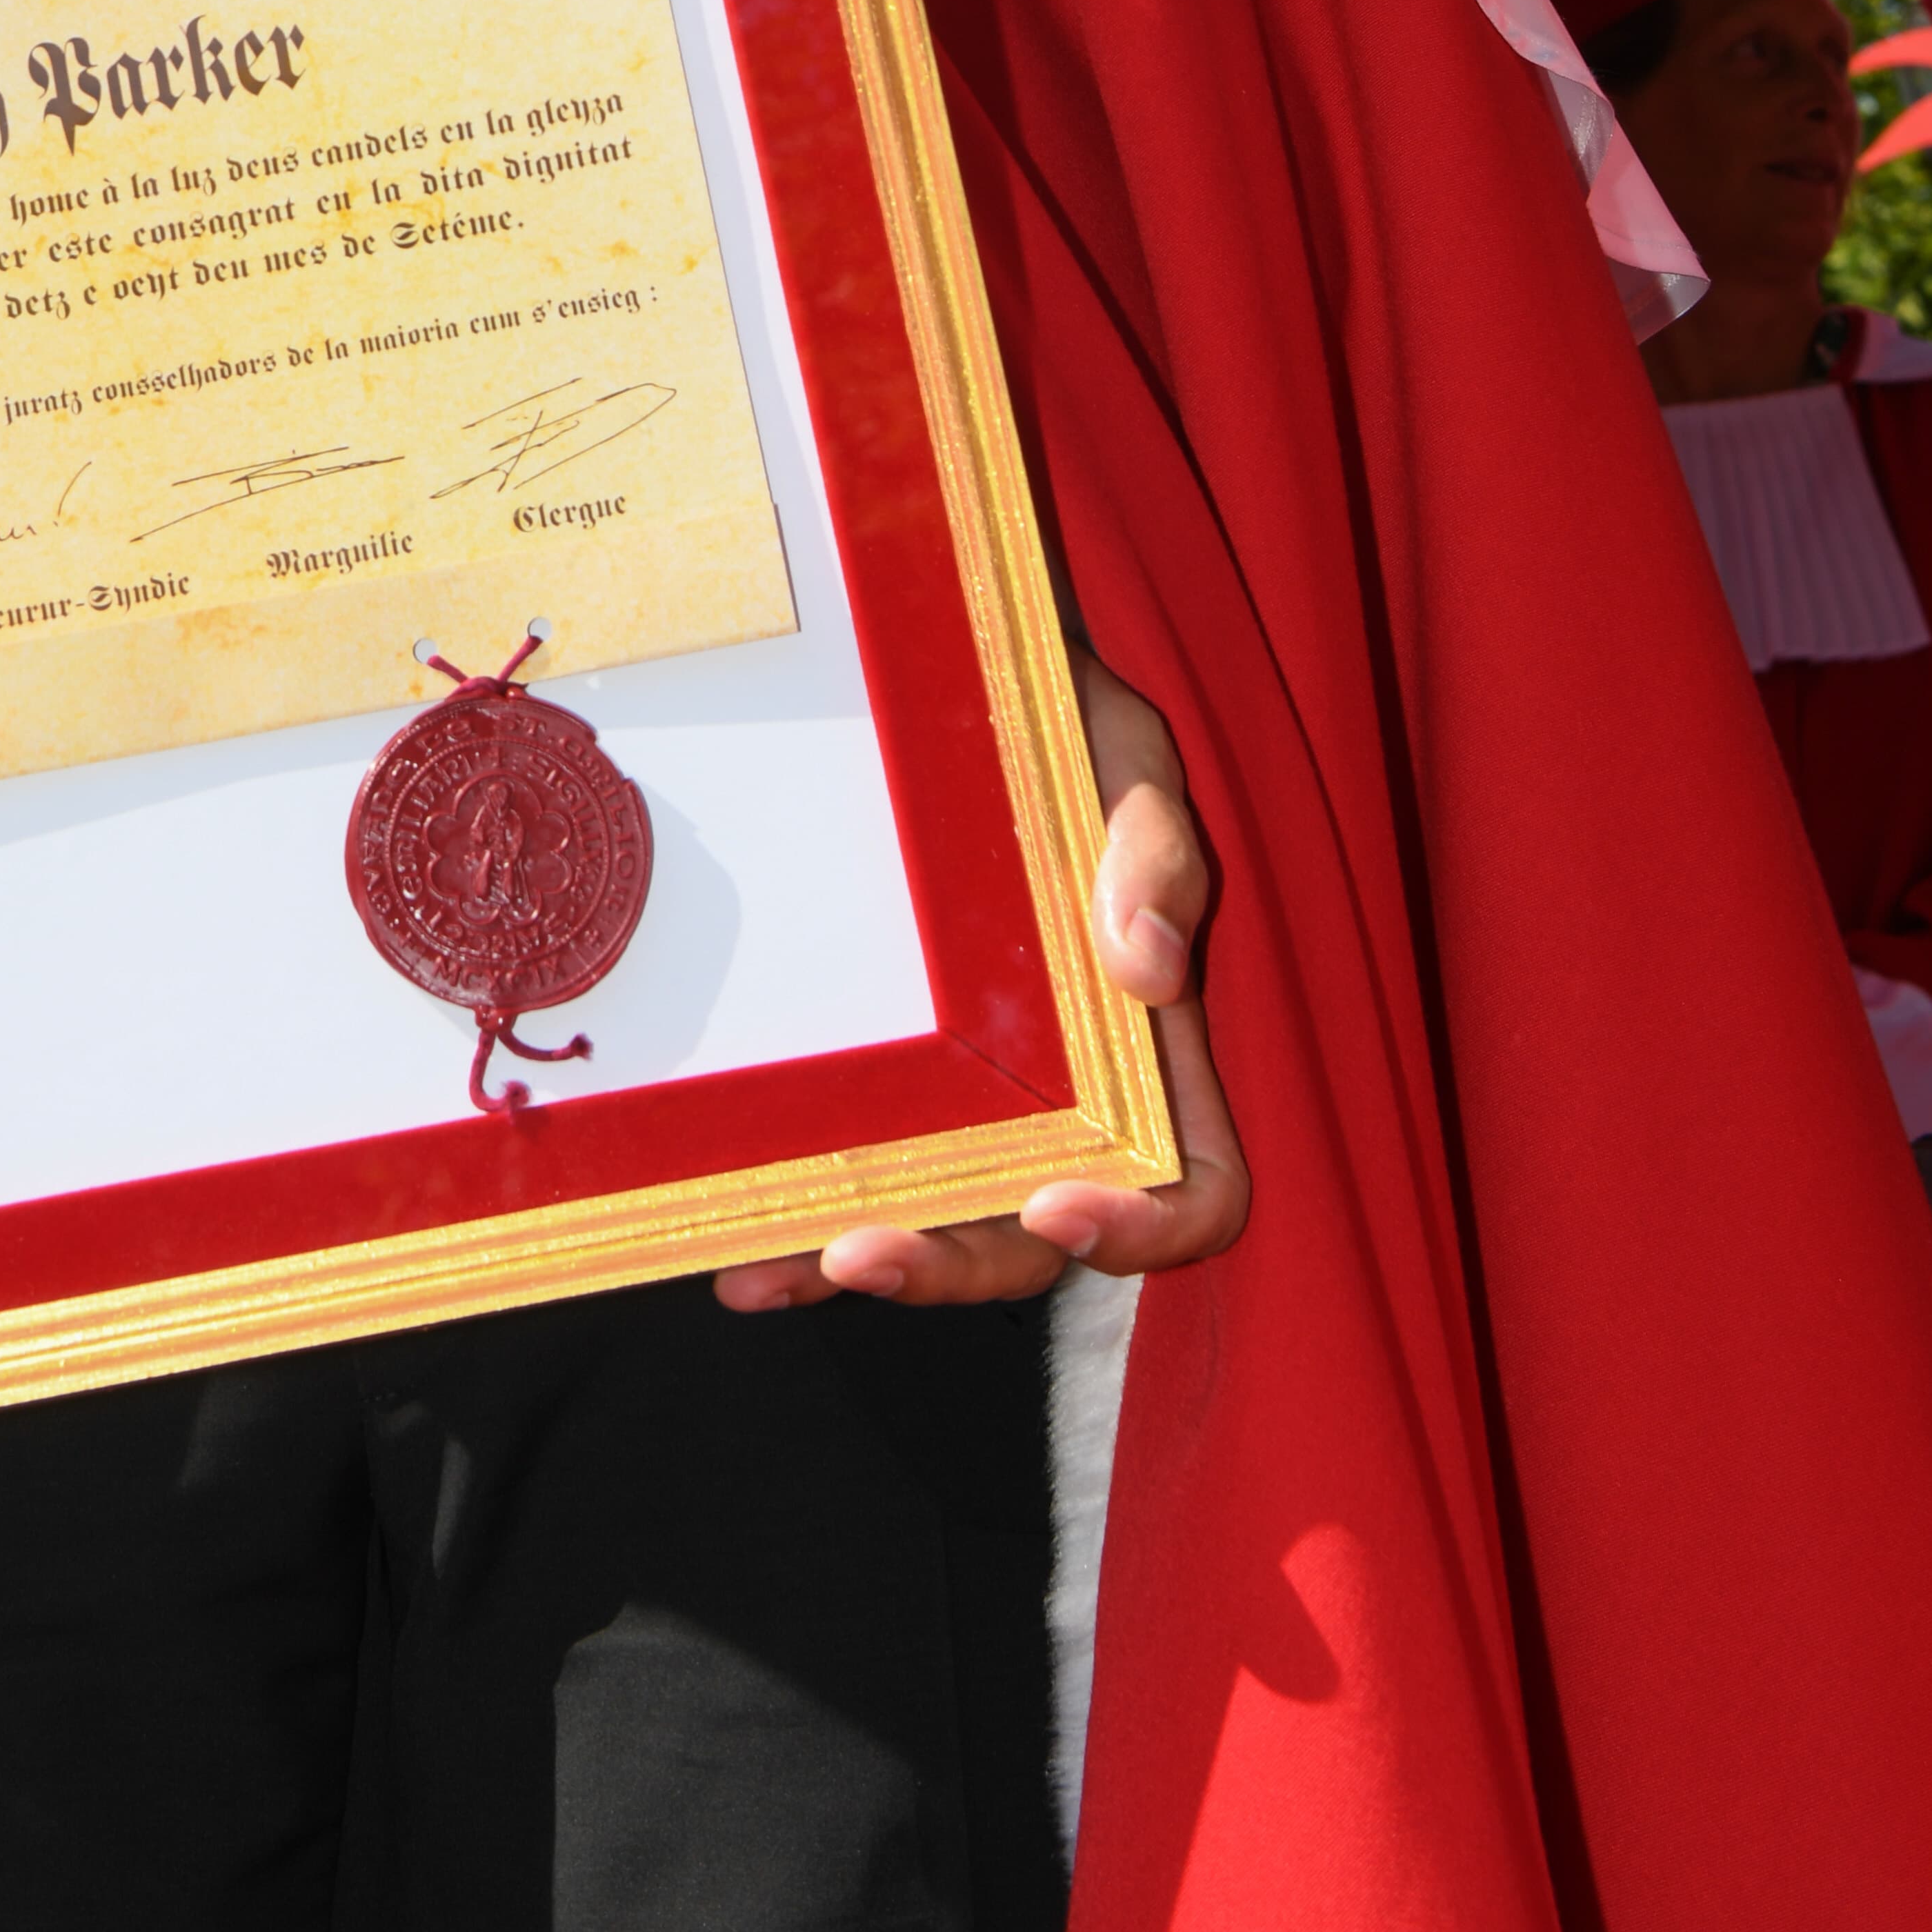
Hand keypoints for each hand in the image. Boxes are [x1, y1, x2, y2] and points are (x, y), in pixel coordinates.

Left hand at [711, 653, 1248, 1311]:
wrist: (948, 669)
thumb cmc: (1060, 720)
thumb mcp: (1125, 757)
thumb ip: (1158, 850)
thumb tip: (1148, 968)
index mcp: (1152, 1043)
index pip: (1193, 1183)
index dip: (1144, 1224)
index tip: (1058, 1201)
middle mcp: (1067, 1091)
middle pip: (1036, 1238)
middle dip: (956, 1262)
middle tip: (863, 1250)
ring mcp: (973, 1091)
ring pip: (938, 1224)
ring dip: (856, 1262)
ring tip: (768, 1262)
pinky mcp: (890, 1072)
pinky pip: (856, 1170)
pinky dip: (797, 1226)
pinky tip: (737, 1250)